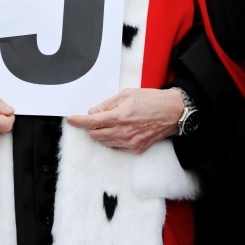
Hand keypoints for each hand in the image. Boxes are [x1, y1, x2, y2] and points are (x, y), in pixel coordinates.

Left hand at [67, 88, 184, 153]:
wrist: (173, 112)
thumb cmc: (152, 100)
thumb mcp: (127, 95)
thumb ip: (107, 105)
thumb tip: (93, 112)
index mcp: (120, 116)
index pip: (92, 122)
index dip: (79, 121)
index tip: (72, 120)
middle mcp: (124, 132)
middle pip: (95, 135)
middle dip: (92, 127)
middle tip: (97, 119)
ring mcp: (130, 142)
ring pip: (105, 142)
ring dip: (102, 134)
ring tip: (114, 123)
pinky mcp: (137, 149)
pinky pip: (117, 147)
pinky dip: (114, 139)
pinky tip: (122, 130)